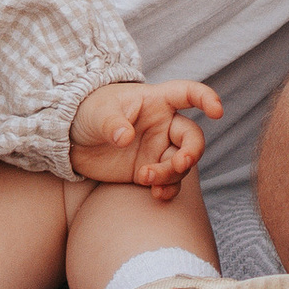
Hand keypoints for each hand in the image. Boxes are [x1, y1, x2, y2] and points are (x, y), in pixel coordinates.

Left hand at [68, 77, 222, 196]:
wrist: (71, 139)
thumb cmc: (88, 112)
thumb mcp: (97, 113)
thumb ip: (112, 123)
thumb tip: (125, 137)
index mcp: (156, 101)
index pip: (187, 94)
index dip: (206, 98)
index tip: (217, 111)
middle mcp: (164, 126)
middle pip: (192, 138)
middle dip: (192, 152)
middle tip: (180, 164)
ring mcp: (158, 150)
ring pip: (181, 164)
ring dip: (171, 174)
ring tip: (146, 179)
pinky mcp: (149, 171)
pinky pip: (169, 182)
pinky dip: (168, 189)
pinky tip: (157, 194)